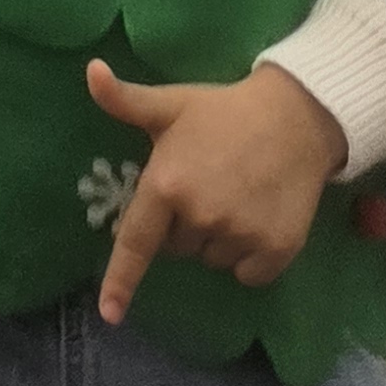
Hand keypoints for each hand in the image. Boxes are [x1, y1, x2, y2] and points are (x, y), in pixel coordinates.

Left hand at [85, 59, 347, 322]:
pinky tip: (259, 217)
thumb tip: (89, 70)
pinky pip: (248, 274)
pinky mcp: (277, 250)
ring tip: (236, 194)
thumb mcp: (170, 104)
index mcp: (167, 184)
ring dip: (218, 239)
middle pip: (178, 247)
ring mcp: (240, 234)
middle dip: (185, 224)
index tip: (110, 314)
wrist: (296, 118)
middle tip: (207, 185)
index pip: (136, 242)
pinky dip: (250, 258)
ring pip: (212, 259)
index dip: (121, 280)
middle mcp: (201, 215)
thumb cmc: (222, 112)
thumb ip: (124, 100)